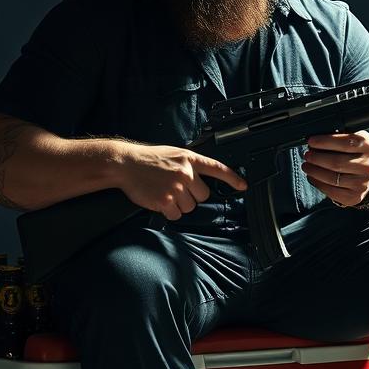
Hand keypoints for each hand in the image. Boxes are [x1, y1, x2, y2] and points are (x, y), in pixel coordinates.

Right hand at [115, 143, 247, 221]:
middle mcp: (186, 172)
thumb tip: (198, 180)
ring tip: (164, 192)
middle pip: (203, 195)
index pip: (217, 168)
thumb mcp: (173, 154)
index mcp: (189, 159)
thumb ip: (187, 165)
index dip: (232, 178)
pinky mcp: (166, 200)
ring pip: (190, 207)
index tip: (243, 186)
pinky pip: (176, 214)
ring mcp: (176, 187)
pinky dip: (168, 211)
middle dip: (192, 195)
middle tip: (176, 188)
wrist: (125, 163)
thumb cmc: (148, 159)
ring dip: (179, 204)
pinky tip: (159, 200)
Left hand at [302, 131, 368, 207]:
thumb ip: (338, 137)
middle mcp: (368, 166)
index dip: (325, 142)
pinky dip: (317, 183)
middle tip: (307, 155)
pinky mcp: (355, 196)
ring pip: (332, 178)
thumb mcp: (353, 140)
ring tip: (306, 166)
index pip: (345, 143)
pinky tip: (312, 177)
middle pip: (337, 162)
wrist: (367, 173)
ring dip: (314, 171)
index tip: (311, 142)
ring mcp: (362, 183)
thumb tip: (315, 140)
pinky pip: (331, 191)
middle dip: (317, 158)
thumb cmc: (354, 153)